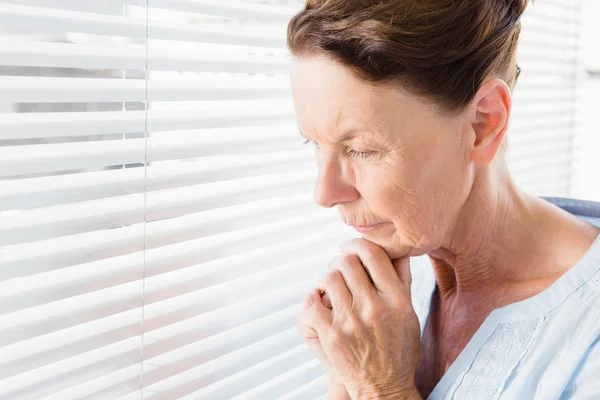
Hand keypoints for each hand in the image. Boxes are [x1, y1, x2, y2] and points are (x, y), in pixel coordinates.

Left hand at [303, 238, 421, 399]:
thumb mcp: (409, 314)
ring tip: (329, 288)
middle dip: (339, 261)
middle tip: (338, 269)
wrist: (384, 388)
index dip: (356, 244)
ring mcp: (351, 322)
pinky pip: (312, 302)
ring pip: (328, 279)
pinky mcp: (332, 335)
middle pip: (347, 262)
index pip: (373, 255)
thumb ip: (402, 279)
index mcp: (397, 300)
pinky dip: (312, 298)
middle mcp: (375, 308)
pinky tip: (319, 302)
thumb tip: (398, 249)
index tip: (348, 247)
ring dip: (326, 279)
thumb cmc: (398, 351)